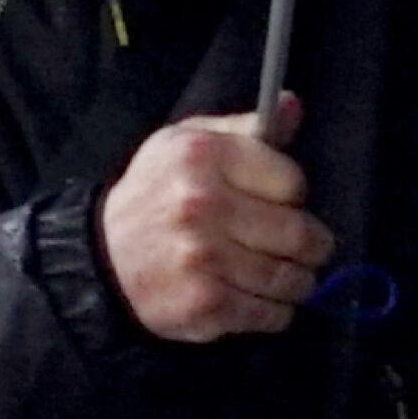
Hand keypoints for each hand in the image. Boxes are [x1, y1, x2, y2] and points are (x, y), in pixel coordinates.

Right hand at [99, 92, 335, 343]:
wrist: (103, 257)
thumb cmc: (157, 192)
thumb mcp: (189, 142)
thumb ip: (245, 127)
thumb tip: (292, 105)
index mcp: (204, 157)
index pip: (291, 182)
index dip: (294, 195)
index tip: (284, 204)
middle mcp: (203, 205)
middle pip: (298, 233)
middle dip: (314, 245)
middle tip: (311, 249)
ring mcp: (203, 258)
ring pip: (289, 277)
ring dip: (301, 281)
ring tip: (293, 276)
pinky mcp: (204, 304)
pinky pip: (269, 313)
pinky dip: (278, 311)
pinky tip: (266, 301)